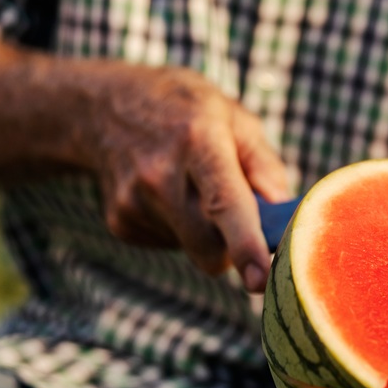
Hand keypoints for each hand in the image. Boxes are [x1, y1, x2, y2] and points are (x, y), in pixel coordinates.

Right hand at [88, 65, 288, 290]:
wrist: (103, 107)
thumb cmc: (185, 110)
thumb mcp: (233, 117)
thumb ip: (264, 166)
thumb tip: (283, 216)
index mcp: (197, 141)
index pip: (224, 203)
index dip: (245, 246)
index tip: (260, 281)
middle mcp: (160, 174)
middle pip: (209, 247)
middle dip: (233, 246)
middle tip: (240, 214)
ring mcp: (134, 202)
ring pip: (193, 249)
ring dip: (205, 231)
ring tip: (190, 185)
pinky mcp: (120, 223)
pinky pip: (172, 245)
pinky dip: (181, 228)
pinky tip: (167, 193)